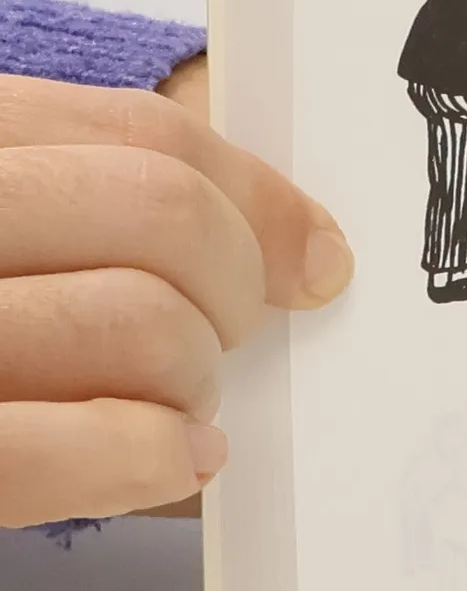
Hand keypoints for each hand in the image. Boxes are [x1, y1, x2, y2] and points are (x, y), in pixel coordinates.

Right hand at [0, 60, 352, 525]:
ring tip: (173, 403)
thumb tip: (277, 235)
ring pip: (135, 325)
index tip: (313, 255)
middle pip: (157, 215)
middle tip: (227, 333)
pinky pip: (55, 453)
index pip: (136, 134)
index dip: (258, 198)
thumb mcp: (9, 215)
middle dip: (236, 286)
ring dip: (193, 379)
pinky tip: (172, 456)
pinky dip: (150, 454)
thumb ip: (78, 197)